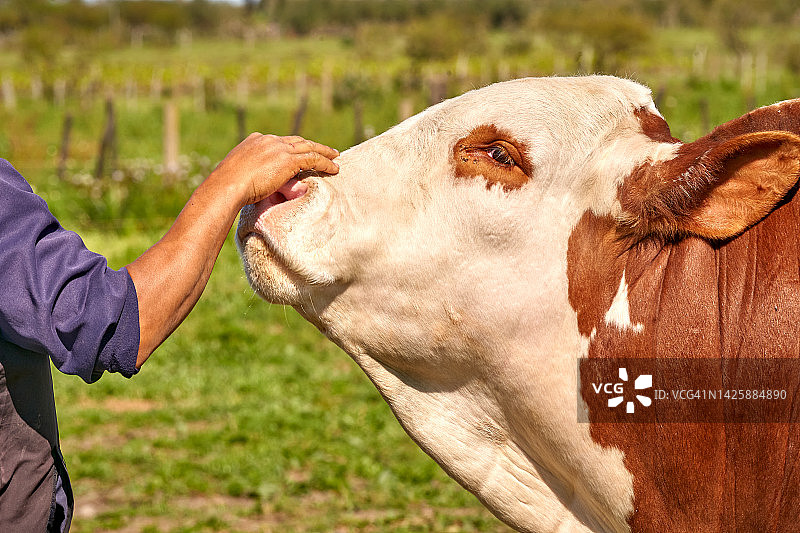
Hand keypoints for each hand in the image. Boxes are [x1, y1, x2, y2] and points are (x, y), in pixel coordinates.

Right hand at [209, 133, 339, 206]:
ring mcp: (279, 148)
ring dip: (324, 152)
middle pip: (297, 141)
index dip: (294, 147)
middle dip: (312, 145)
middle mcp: (269, 140)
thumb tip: (249, 185)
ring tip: (335, 157)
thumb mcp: (238, 174)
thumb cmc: (227, 186)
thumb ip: (249, 173)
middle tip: (325, 150)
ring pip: (309, 147)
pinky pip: (313, 159)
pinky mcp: (288, 160)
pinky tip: (334, 168)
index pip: (280, 142)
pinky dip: (325, 163)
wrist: (227, 185)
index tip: (302, 152)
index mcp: (256, 140)